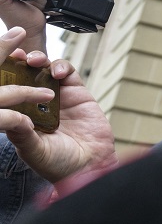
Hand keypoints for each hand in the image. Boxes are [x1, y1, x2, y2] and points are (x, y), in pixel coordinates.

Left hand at [0, 26, 116, 185]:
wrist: (91, 167)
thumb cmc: (58, 164)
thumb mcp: (33, 151)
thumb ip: (22, 134)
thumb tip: (9, 116)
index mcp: (22, 115)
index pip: (10, 91)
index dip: (5, 76)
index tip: (0, 65)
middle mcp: (38, 104)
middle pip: (26, 75)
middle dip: (19, 62)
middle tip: (16, 56)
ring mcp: (58, 97)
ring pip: (45, 70)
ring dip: (39, 61)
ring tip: (34, 61)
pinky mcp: (77, 93)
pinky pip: (68, 74)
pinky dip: (61, 67)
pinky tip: (57, 72)